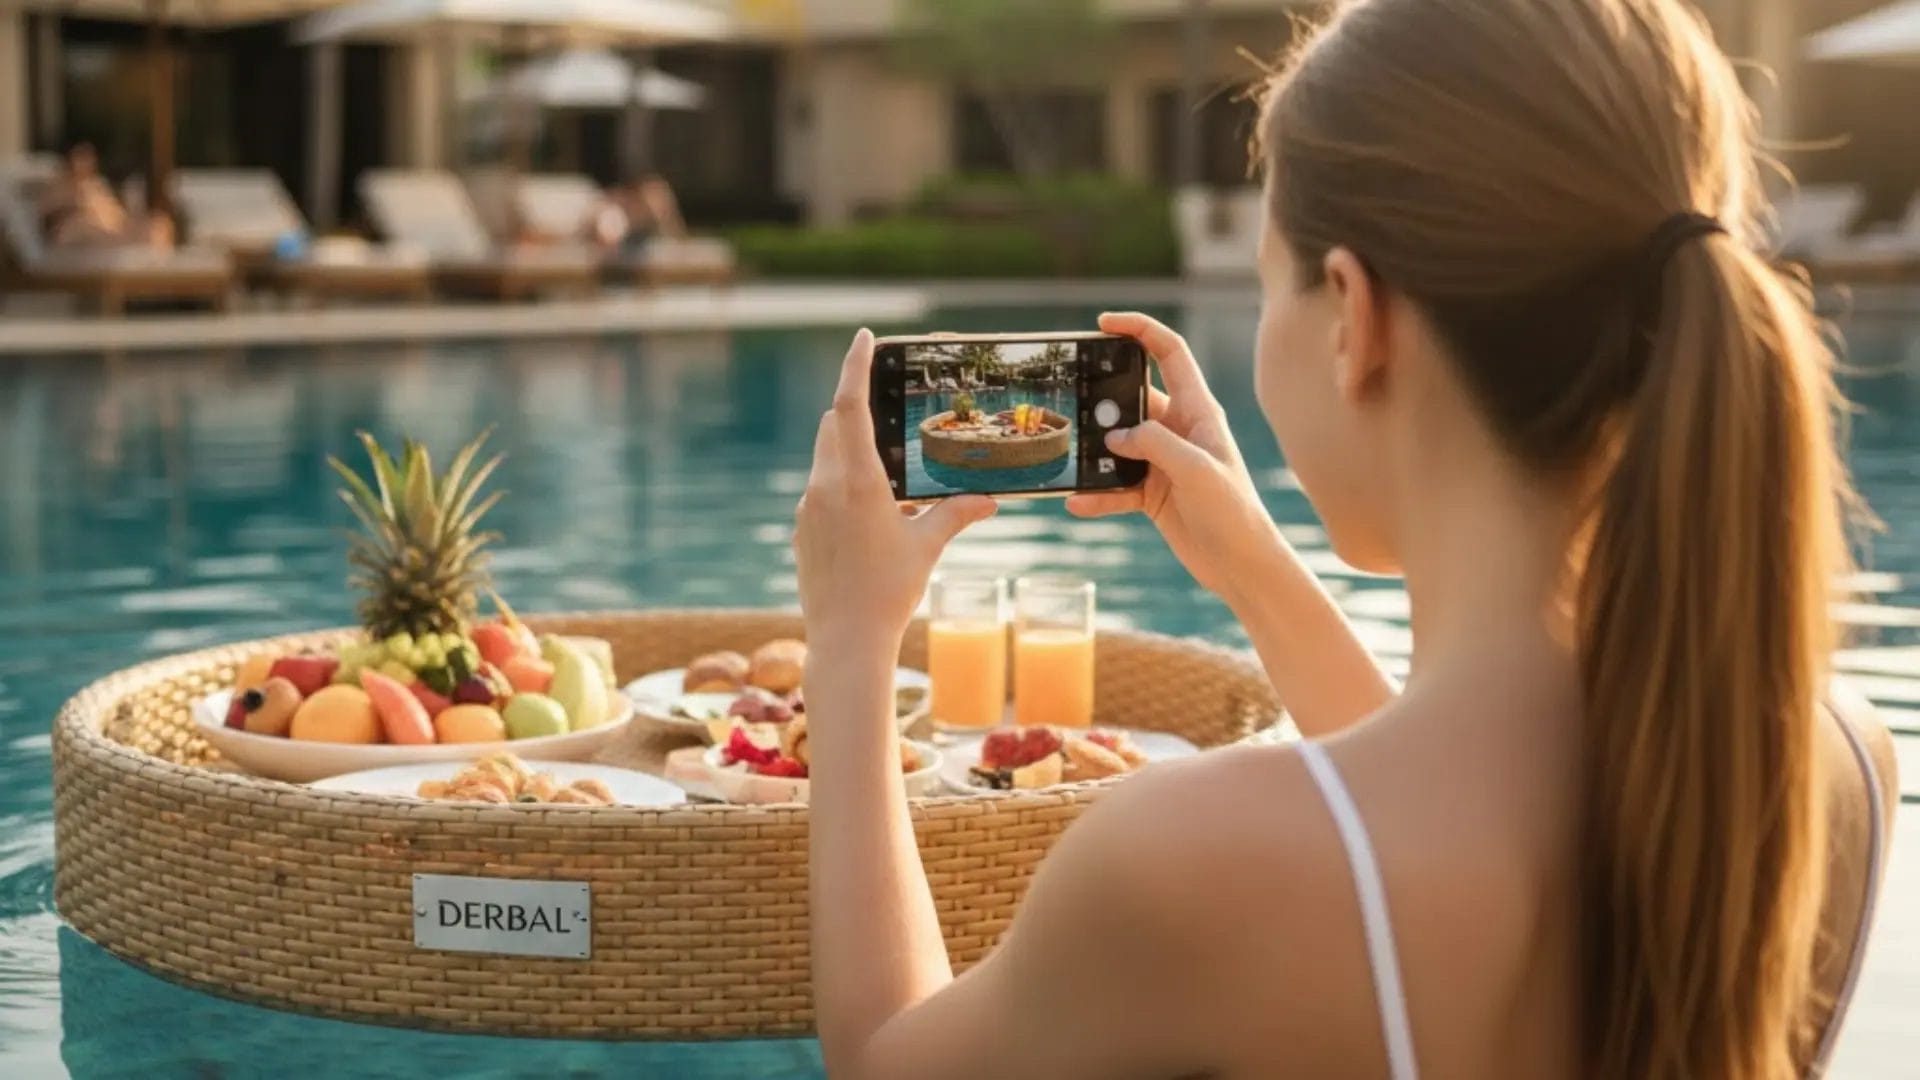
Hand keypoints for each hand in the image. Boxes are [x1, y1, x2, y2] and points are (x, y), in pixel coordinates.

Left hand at [796, 330, 997, 647]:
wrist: (845, 640)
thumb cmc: (889, 592)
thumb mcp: (927, 547)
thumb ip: (955, 514)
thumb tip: (991, 500)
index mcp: (857, 482)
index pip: (850, 406)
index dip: (855, 366)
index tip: (864, 338)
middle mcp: (824, 487)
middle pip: (833, 426)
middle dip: (856, 411)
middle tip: (885, 408)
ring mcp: (807, 508)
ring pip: (825, 458)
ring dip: (849, 451)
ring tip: (886, 473)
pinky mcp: (801, 529)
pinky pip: (819, 490)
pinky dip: (840, 485)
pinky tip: (867, 515)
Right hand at [1068, 312, 1281, 606]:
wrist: (1242, 566)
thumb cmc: (1233, 512)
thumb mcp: (1196, 470)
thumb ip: (1155, 443)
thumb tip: (1114, 435)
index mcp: (1198, 411)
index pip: (1169, 353)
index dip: (1139, 330)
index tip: (1104, 324)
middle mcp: (1179, 430)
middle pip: (1132, 397)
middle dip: (1101, 397)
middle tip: (1070, 398)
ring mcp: (1163, 461)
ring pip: (1117, 442)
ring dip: (1094, 451)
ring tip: (1068, 457)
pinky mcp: (1152, 493)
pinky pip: (1115, 485)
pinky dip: (1097, 494)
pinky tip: (1077, 503)